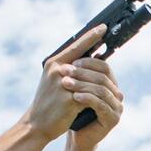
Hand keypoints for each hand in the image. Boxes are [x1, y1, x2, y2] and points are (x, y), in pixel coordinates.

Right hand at [26, 25, 113, 141]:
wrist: (36, 124)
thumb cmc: (48, 102)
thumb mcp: (55, 81)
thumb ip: (69, 70)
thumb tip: (91, 58)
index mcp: (54, 64)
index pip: (76, 46)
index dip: (91, 36)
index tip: (104, 27)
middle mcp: (57, 71)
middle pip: (85, 59)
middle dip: (100, 56)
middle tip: (114, 47)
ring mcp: (63, 85)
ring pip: (90, 79)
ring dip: (101, 81)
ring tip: (112, 82)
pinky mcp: (69, 101)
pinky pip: (89, 96)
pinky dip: (95, 98)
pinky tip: (103, 100)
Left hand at [61, 56, 124, 148]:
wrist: (77, 137)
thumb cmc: (74, 112)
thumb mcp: (76, 89)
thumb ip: (80, 73)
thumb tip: (75, 48)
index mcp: (110, 85)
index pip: (104, 66)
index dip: (88, 61)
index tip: (71, 61)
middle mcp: (117, 94)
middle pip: (103, 76)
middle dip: (83, 72)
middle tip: (65, 70)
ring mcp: (117, 107)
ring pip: (101, 90)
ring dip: (82, 84)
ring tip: (66, 83)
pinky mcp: (113, 119)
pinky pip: (101, 105)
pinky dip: (87, 99)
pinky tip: (74, 97)